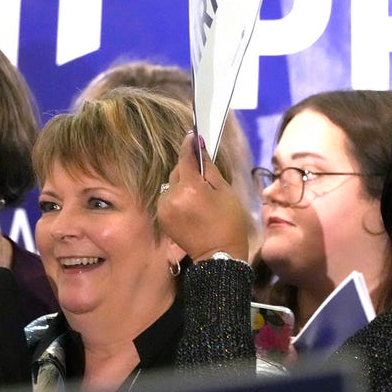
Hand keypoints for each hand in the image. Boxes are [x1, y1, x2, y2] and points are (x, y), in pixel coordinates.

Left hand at [157, 132, 248, 262]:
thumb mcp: (225, 192)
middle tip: (204, 177)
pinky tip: (190, 207)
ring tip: (199, 196)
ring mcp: (164, 208)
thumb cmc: (229, 222)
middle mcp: (172, 196)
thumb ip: (209, 169)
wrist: (219, 256)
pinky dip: (177, 198)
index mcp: (190, 188)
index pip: (185, 158)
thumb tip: (199, 147)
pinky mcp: (162, 218)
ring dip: (182, 185)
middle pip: (177, 172)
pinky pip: (168, 199)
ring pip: (171, 185)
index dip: (189, 145)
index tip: (192, 135)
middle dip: (189, 170)